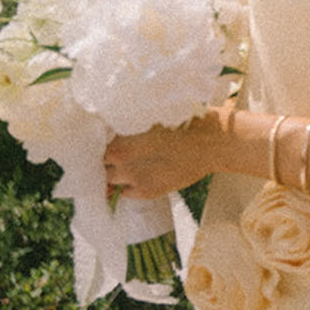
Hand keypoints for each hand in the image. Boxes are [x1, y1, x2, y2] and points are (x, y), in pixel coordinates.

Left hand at [104, 110, 221, 200]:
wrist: (212, 142)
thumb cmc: (187, 123)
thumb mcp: (154, 117)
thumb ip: (132, 130)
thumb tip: (114, 135)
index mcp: (122, 134)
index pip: (97, 143)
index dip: (103, 143)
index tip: (109, 143)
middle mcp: (122, 157)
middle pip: (101, 161)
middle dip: (108, 159)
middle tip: (121, 155)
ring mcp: (132, 176)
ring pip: (109, 178)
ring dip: (117, 173)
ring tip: (131, 167)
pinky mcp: (146, 191)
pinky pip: (126, 192)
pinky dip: (129, 186)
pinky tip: (142, 177)